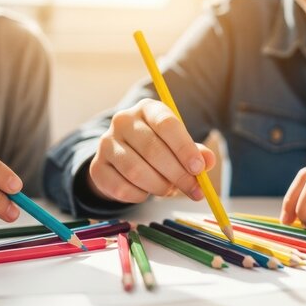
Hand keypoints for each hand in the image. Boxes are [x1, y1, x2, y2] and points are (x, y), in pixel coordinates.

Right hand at [88, 99, 215, 202]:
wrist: (123, 158)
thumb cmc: (158, 148)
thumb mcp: (178, 145)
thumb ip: (195, 152)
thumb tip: (208, 161)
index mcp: (147, 109)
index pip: (166, 124)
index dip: (184, 147)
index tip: (199, 168)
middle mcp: (123, 121)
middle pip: (152, 149)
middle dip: (177, 174)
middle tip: (194, 190)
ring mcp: (106, 144)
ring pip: (136, 171)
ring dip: (159, 187)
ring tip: (169, 190)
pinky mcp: (97, 167)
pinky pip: (121, 188)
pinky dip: (140, 196)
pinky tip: (147, 192)